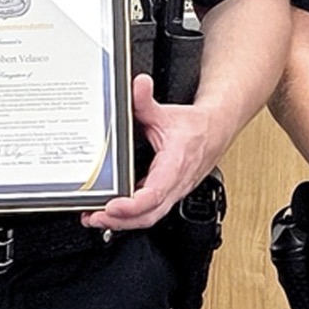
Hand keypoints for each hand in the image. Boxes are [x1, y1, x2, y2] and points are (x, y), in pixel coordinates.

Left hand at [83, 74, 215, 231]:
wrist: (215, 132)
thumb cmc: (195, 128)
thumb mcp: (166, 113)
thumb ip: (146, 101)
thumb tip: (137, 85)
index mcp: (176, 165)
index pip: (155, 193)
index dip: (132, 205)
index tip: (112, 205)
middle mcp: (176, 184)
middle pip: (149, 215)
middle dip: (120, 221)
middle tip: (93, 217)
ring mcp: (173, 193)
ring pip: (149, 218)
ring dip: (122, 222)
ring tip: (95, 218)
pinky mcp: (168, 195)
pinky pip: (150, 212)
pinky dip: (130, 216)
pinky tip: (112, 212)